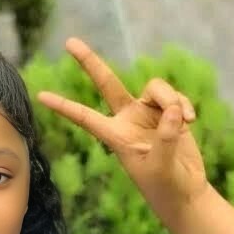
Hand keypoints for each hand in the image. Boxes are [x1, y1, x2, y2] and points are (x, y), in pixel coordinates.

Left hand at [37, 38, 208, 208]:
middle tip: (69, 42)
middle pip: (107, 83)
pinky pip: (173, 95)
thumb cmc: (166, 186)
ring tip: (185, 119)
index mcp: (116, 136)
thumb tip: (171, 110)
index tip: (41, 97)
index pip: (85, 117)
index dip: (64, 106)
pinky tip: (192, 120)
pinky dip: (184, 103)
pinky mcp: (168, 112)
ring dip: (171, 98)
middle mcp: (128, 120)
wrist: (184, 191)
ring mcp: (147, 114)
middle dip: (89, 62)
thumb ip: (165, 139)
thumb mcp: (161, 167)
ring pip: (155, 87)